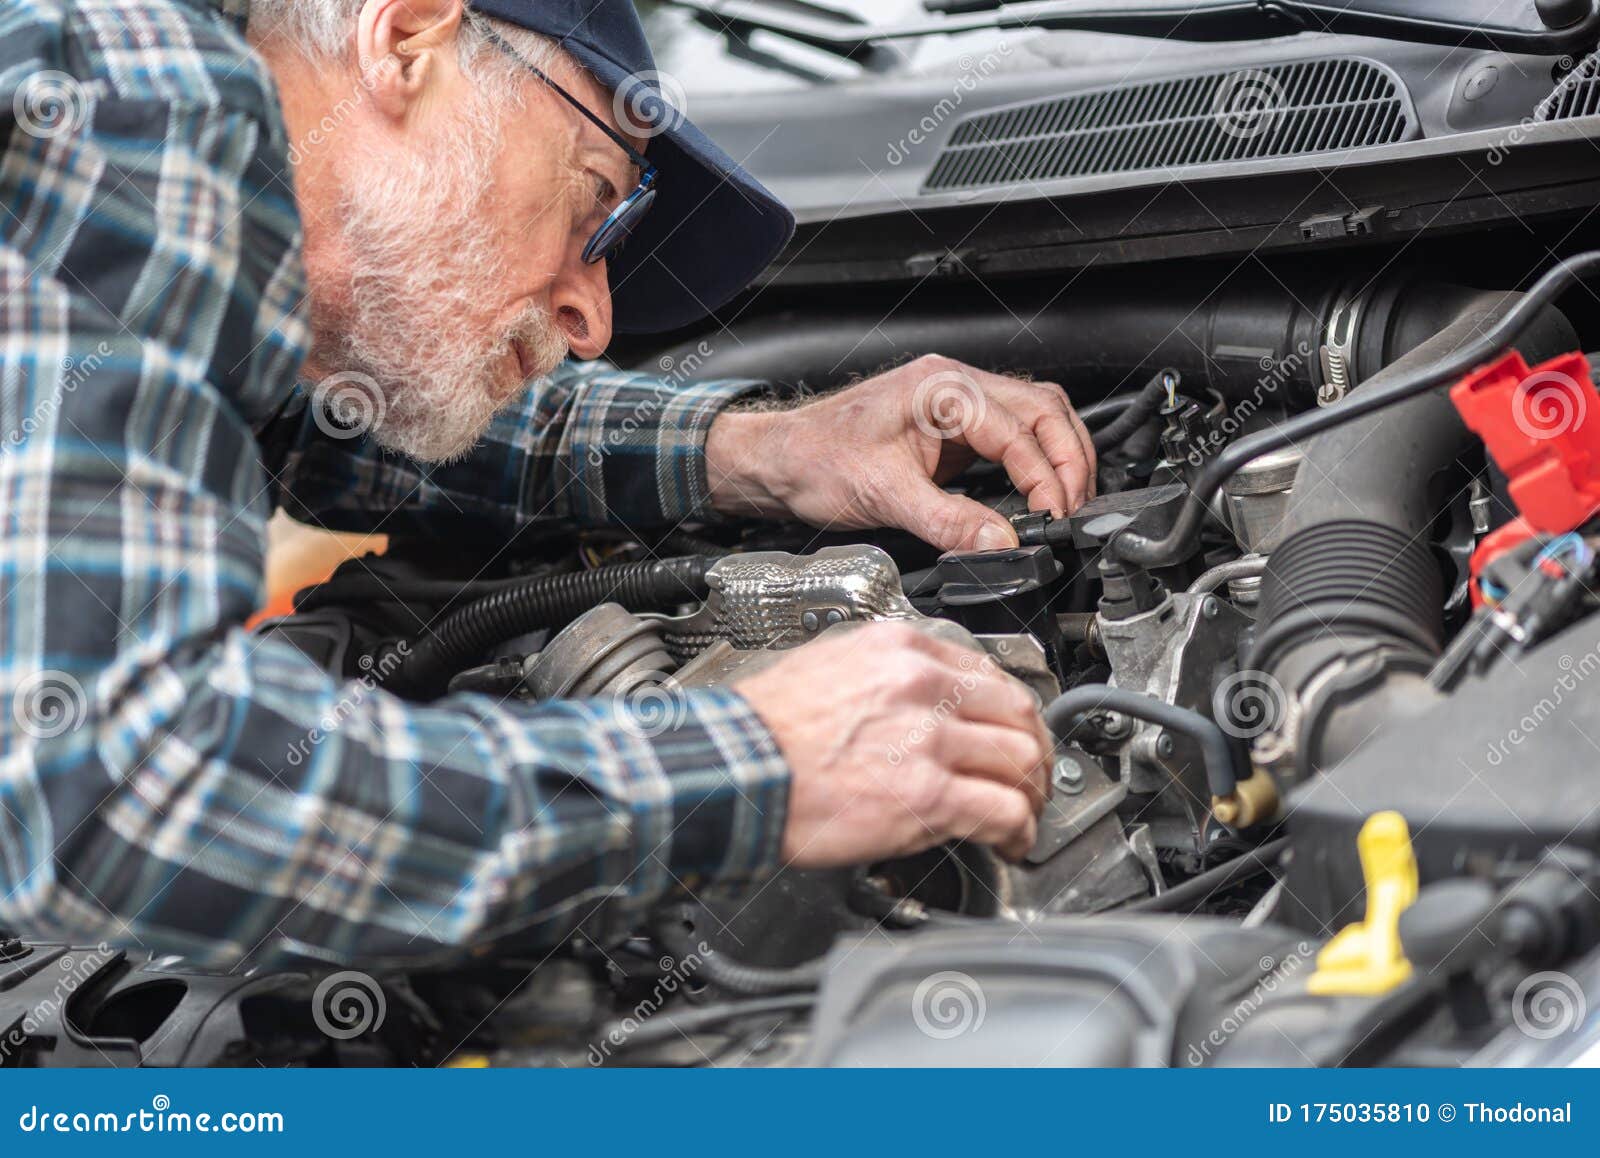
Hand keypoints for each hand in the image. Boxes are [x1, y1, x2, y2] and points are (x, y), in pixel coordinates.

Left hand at [705, 354, 1094, 552]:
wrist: (778, 461)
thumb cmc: (814, 461)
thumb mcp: (885, 496)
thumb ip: (949, 523)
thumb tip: (1000, 545)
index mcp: (940, 389)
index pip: (1019, 428)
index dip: (1045, 475)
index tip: (1053, 516)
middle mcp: (953, 385)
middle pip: (1044, 408)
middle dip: (1069, 459)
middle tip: (1075, 508)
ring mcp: (955, 403)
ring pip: (1035, 415)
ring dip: (1059, 455)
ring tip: (1069, 500)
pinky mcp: (952, 428)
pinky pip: (1012, 434)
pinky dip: (1035, 461)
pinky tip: (1040, 491)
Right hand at [734, 622, 1051, 866]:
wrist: (733, 769)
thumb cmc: (762, 730)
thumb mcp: (828, 668)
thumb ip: (884, 679)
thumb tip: (920, 706)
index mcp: (900, 650)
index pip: (988, 673)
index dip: (1010, 711)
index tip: (1011, 732)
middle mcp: (923, 686)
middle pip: (1018, 714)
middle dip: (1035, 752)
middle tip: (1033, 777)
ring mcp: (929, 739)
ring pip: (1021, 761)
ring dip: (1033, 793)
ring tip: (1025, 814)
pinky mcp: (928, 795)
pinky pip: (1002, 810)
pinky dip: (1019, 830)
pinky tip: (1011, 841)